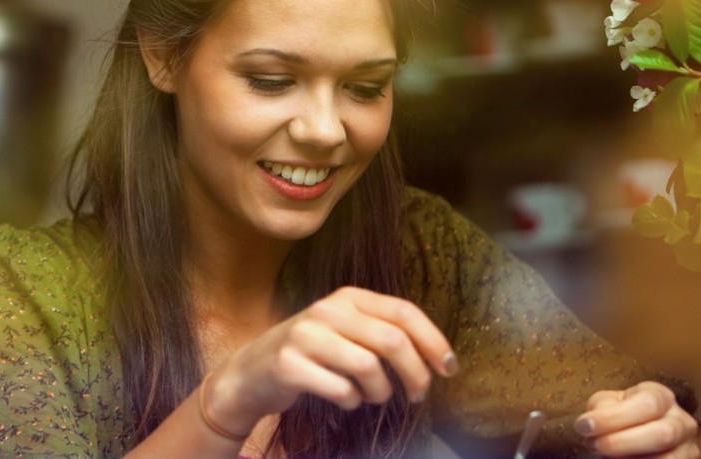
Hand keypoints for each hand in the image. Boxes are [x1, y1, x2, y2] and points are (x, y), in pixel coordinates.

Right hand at [203, 287, 457, 435]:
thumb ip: (382, 332)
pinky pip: (341, 390)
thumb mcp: (344, 331)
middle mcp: (326, 311)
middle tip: (417, 395)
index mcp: (347, 298)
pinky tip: (345, 400)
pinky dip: (351, 402)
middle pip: (391, 341)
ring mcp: (304, 336)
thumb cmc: (311, 354)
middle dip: (415, 374)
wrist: (251, 371)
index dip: (433, 341)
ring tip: (372, 397)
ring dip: (379, 392)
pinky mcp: (289, 365)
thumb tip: (436, 357)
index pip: (403, 312)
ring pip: (368, 367)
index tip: (449, 369)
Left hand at [577, 381, 697, 457]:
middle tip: (595, 444)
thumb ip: (601, 408)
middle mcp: (682, 421)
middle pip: (663, 435)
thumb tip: (591, 424)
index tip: (584, 426)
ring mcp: (688, 448)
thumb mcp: (609, 403)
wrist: (644, 432)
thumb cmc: (622, 414)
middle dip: (622, 443)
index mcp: (662, 397)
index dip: (614, 417)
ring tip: (605, 455)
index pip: (648, 404)